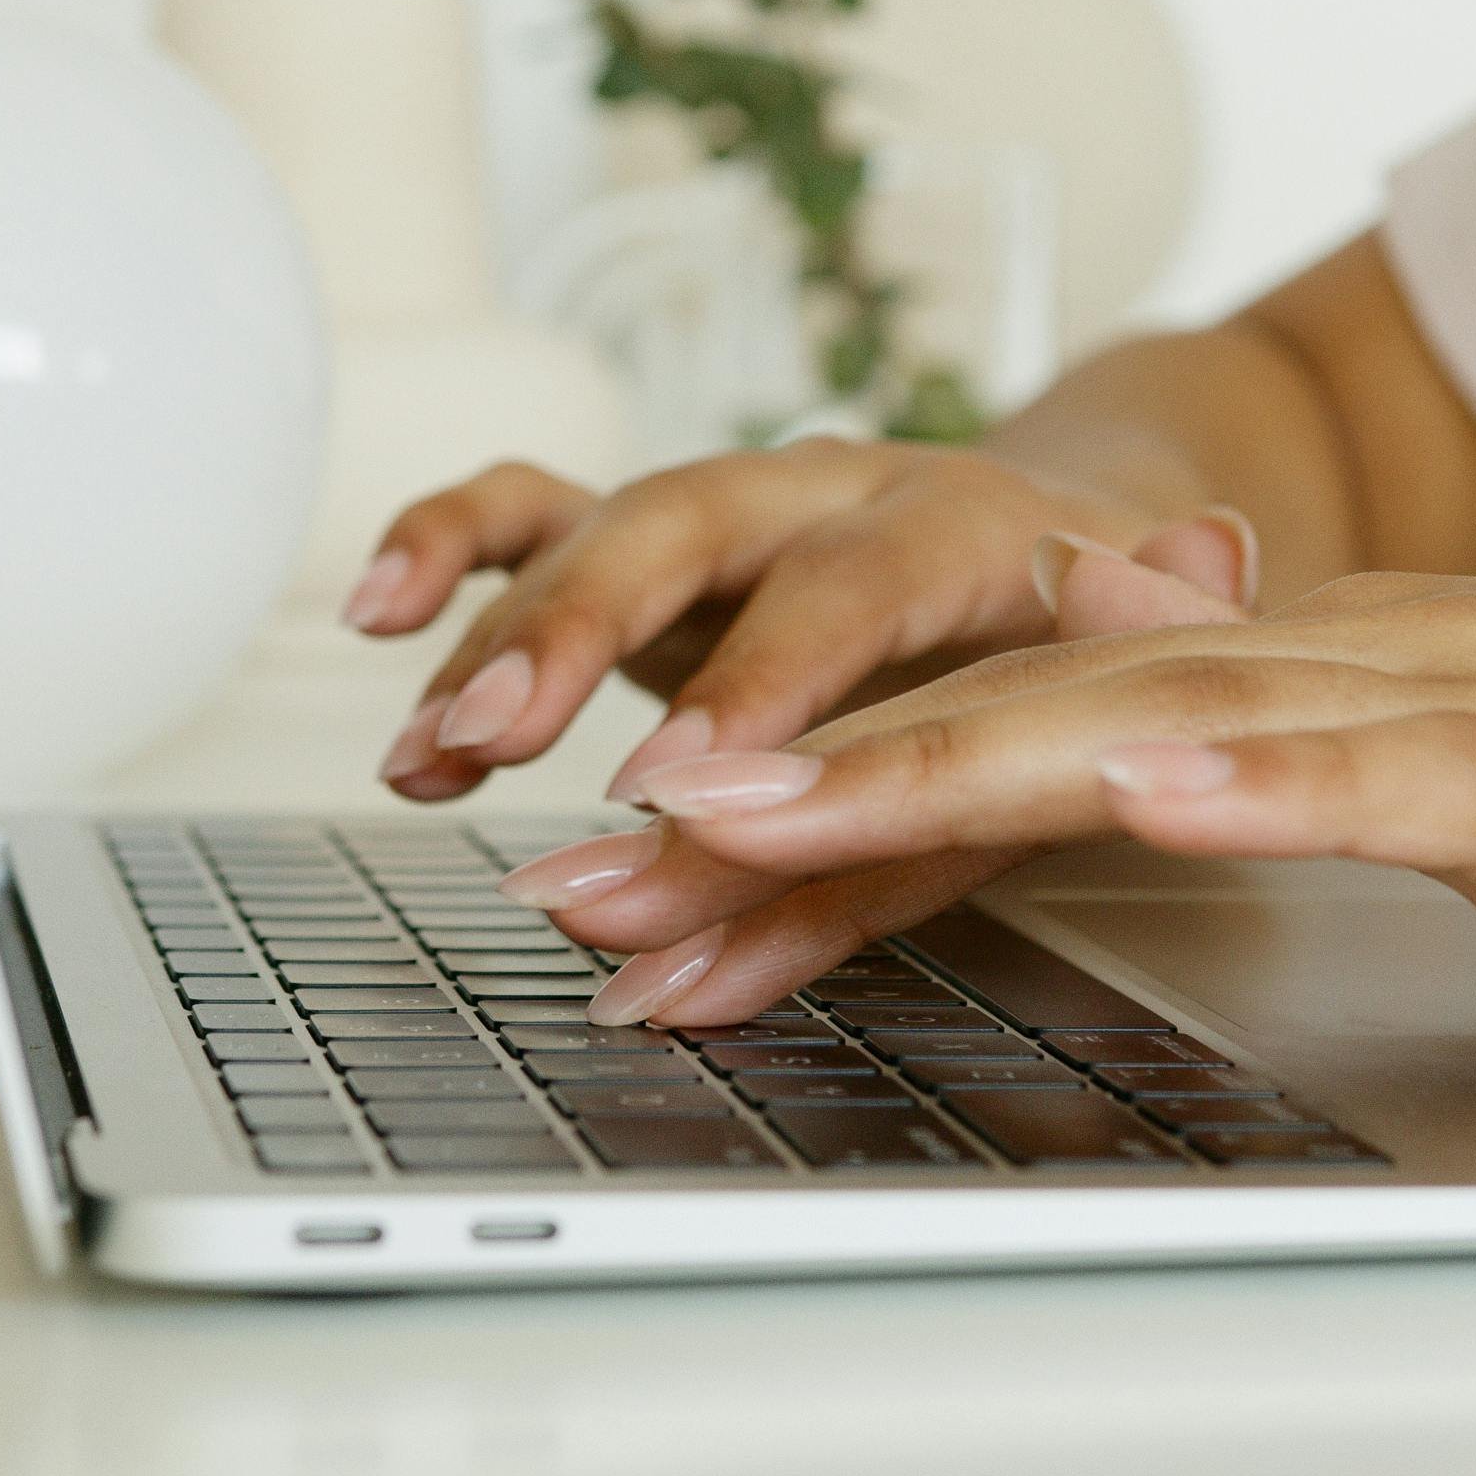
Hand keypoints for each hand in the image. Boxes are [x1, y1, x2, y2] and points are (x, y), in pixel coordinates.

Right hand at [344, 442, 1257, 799]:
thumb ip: (891, 867)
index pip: (854, 587)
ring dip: (505, 631)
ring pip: (607, 522)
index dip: (757, 684)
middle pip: (697, 520)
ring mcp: (743, 500)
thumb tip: (704, 990)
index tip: (668, 787)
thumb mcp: (1038, 762)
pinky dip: (456, 542)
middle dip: (585, 629)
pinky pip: (544, 506)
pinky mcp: (665, 530)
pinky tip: (378, 612)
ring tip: (430, 749)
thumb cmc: (1075, 671)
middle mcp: (838, 486)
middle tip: (499, 736)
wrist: (1097, 544)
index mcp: (967, 523)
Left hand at [516, 565, 1475, 1052]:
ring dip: (931, 767)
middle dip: (785, 794)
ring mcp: (1468, 722)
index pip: (1010, 753)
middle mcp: (1346, 686)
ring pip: (1158, 725)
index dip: (810, 815)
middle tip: (581, 868)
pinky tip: (1140, 786)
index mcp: (1300, 705)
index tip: (636, 898)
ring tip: (739, 800)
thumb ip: (1311, 817)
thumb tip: (1152, 835)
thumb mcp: (1472, 830)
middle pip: (1019, 723)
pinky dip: (1268, 777)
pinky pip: (1415, 775)